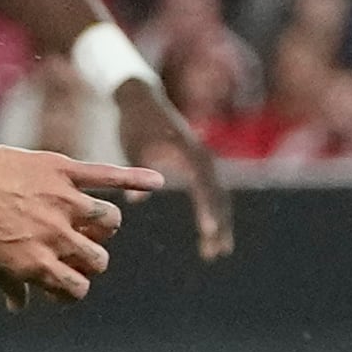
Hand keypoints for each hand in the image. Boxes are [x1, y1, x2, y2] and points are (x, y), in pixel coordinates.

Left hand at [0, 130, 162, 306]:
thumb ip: (8, 282)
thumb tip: (19, 307)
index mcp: (34, 263)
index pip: (76, 288)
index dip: (71, 288)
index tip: (61, 280)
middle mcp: (54, 235)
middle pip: (98, 258)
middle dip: (89, 259)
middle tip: (73, 249)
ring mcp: (61, 201)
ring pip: (109, 220)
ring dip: (102, 224)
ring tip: (88, 219)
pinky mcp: (62, 170)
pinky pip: (109, 175)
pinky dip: (136, 177)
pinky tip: (157, 181)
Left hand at [114, 82, 234, 260]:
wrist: (142, 98)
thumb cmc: (134, 123)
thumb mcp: (133, 147)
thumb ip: (137, 171)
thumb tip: (136, 201)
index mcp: (189, 151)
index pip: (204, 184)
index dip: (207, 208)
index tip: (208, 231)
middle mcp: (202, 156)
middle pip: (217, 194)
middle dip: (218, 223)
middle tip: (216, 252)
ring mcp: (203, 161)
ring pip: (217, 196)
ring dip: (219, 222)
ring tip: (216, 252)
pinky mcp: (198, 165)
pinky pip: (210, 193)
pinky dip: (212, 213)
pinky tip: (210, 234)